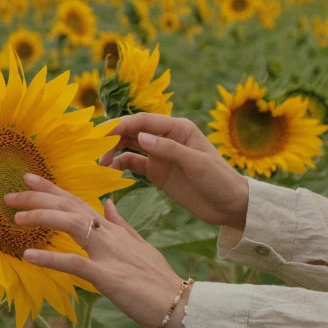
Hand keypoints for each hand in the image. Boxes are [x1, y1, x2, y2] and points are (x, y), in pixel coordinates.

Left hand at [5, 174, 190, 327]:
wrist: (181, 304)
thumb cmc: (158, 279)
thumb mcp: (139, 245)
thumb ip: (121, 224)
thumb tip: (107, 204)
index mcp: (113, 230)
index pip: (78, 202)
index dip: (52, 189)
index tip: (28, 179)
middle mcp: (109, 235)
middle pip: (70, 207)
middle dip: (38, 197)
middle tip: (10, 195)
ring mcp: (109, 254)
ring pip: (72, 225)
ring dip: (42, 218)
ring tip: (16, 218)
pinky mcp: (109, 277)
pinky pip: (76, 264)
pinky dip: (51, 259)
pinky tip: (29, 255)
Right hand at [99, 113, 248, 230]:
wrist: (230, 205)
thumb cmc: (219, 179)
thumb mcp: (196, 163)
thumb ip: (169, 150)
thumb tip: (141, 137)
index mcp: (178, 129)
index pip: (144, 121)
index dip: (123, 124)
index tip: (103, 134)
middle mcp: (166, 138)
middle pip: (133, 131)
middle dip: (113, 137)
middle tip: (96, 149)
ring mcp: (160, 155)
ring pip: (130, 146)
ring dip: (114, 151)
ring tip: (101, 162)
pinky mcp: (157, 172)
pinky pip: (134, 164)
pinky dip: (121, 165)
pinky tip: (110, 170)